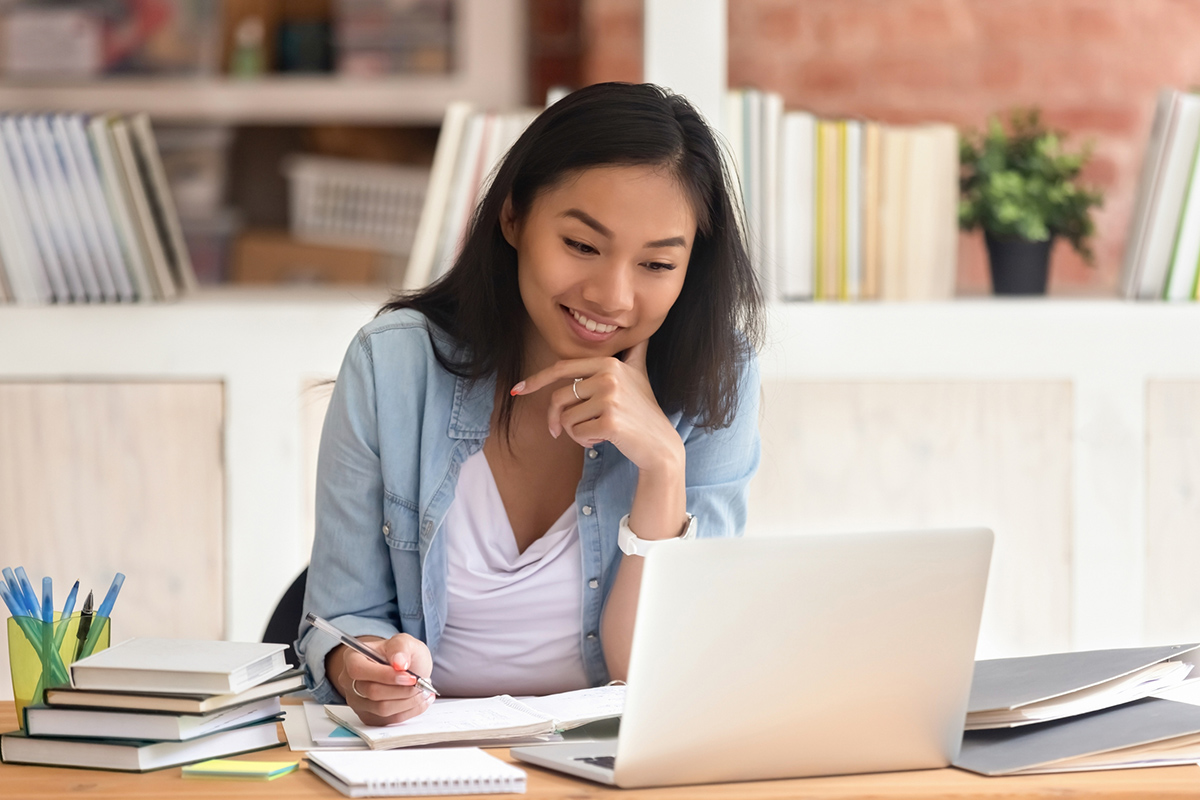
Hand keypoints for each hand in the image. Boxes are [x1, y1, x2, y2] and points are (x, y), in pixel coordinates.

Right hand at [332, 634, 433, 725]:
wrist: (403, 669)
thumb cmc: (400, 654)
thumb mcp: (404, 642)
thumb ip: (401, 647)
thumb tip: (399, 663)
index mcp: (352, 658)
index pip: (359, 670)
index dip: (385, 675)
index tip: (410, 677)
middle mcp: (349, 682)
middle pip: (372, 692)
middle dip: (402, 690)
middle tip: (421, 683)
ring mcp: (357, 702)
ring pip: (381, 709)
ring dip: (408, 701)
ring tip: (423, 690)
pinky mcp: (369, 717)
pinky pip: (389, 720)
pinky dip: (410, 711)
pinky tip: (421, 700)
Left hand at [512, 340, 683, 474]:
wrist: (660, 444)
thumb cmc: (644, 410)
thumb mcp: (639, 375)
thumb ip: (634, 352)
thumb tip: (641, 333)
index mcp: (608, 363)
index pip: (562, 368)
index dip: (536, 379)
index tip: (518, 389)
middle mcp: (609, 376)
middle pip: (559, 397)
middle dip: (555, 418)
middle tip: (559, 431)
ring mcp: (610, 399)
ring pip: (566, 418)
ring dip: (574, 432)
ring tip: (596, 432)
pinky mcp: (610, 422)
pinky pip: (576, 433)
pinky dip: (584, 441)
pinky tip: (603, 439)